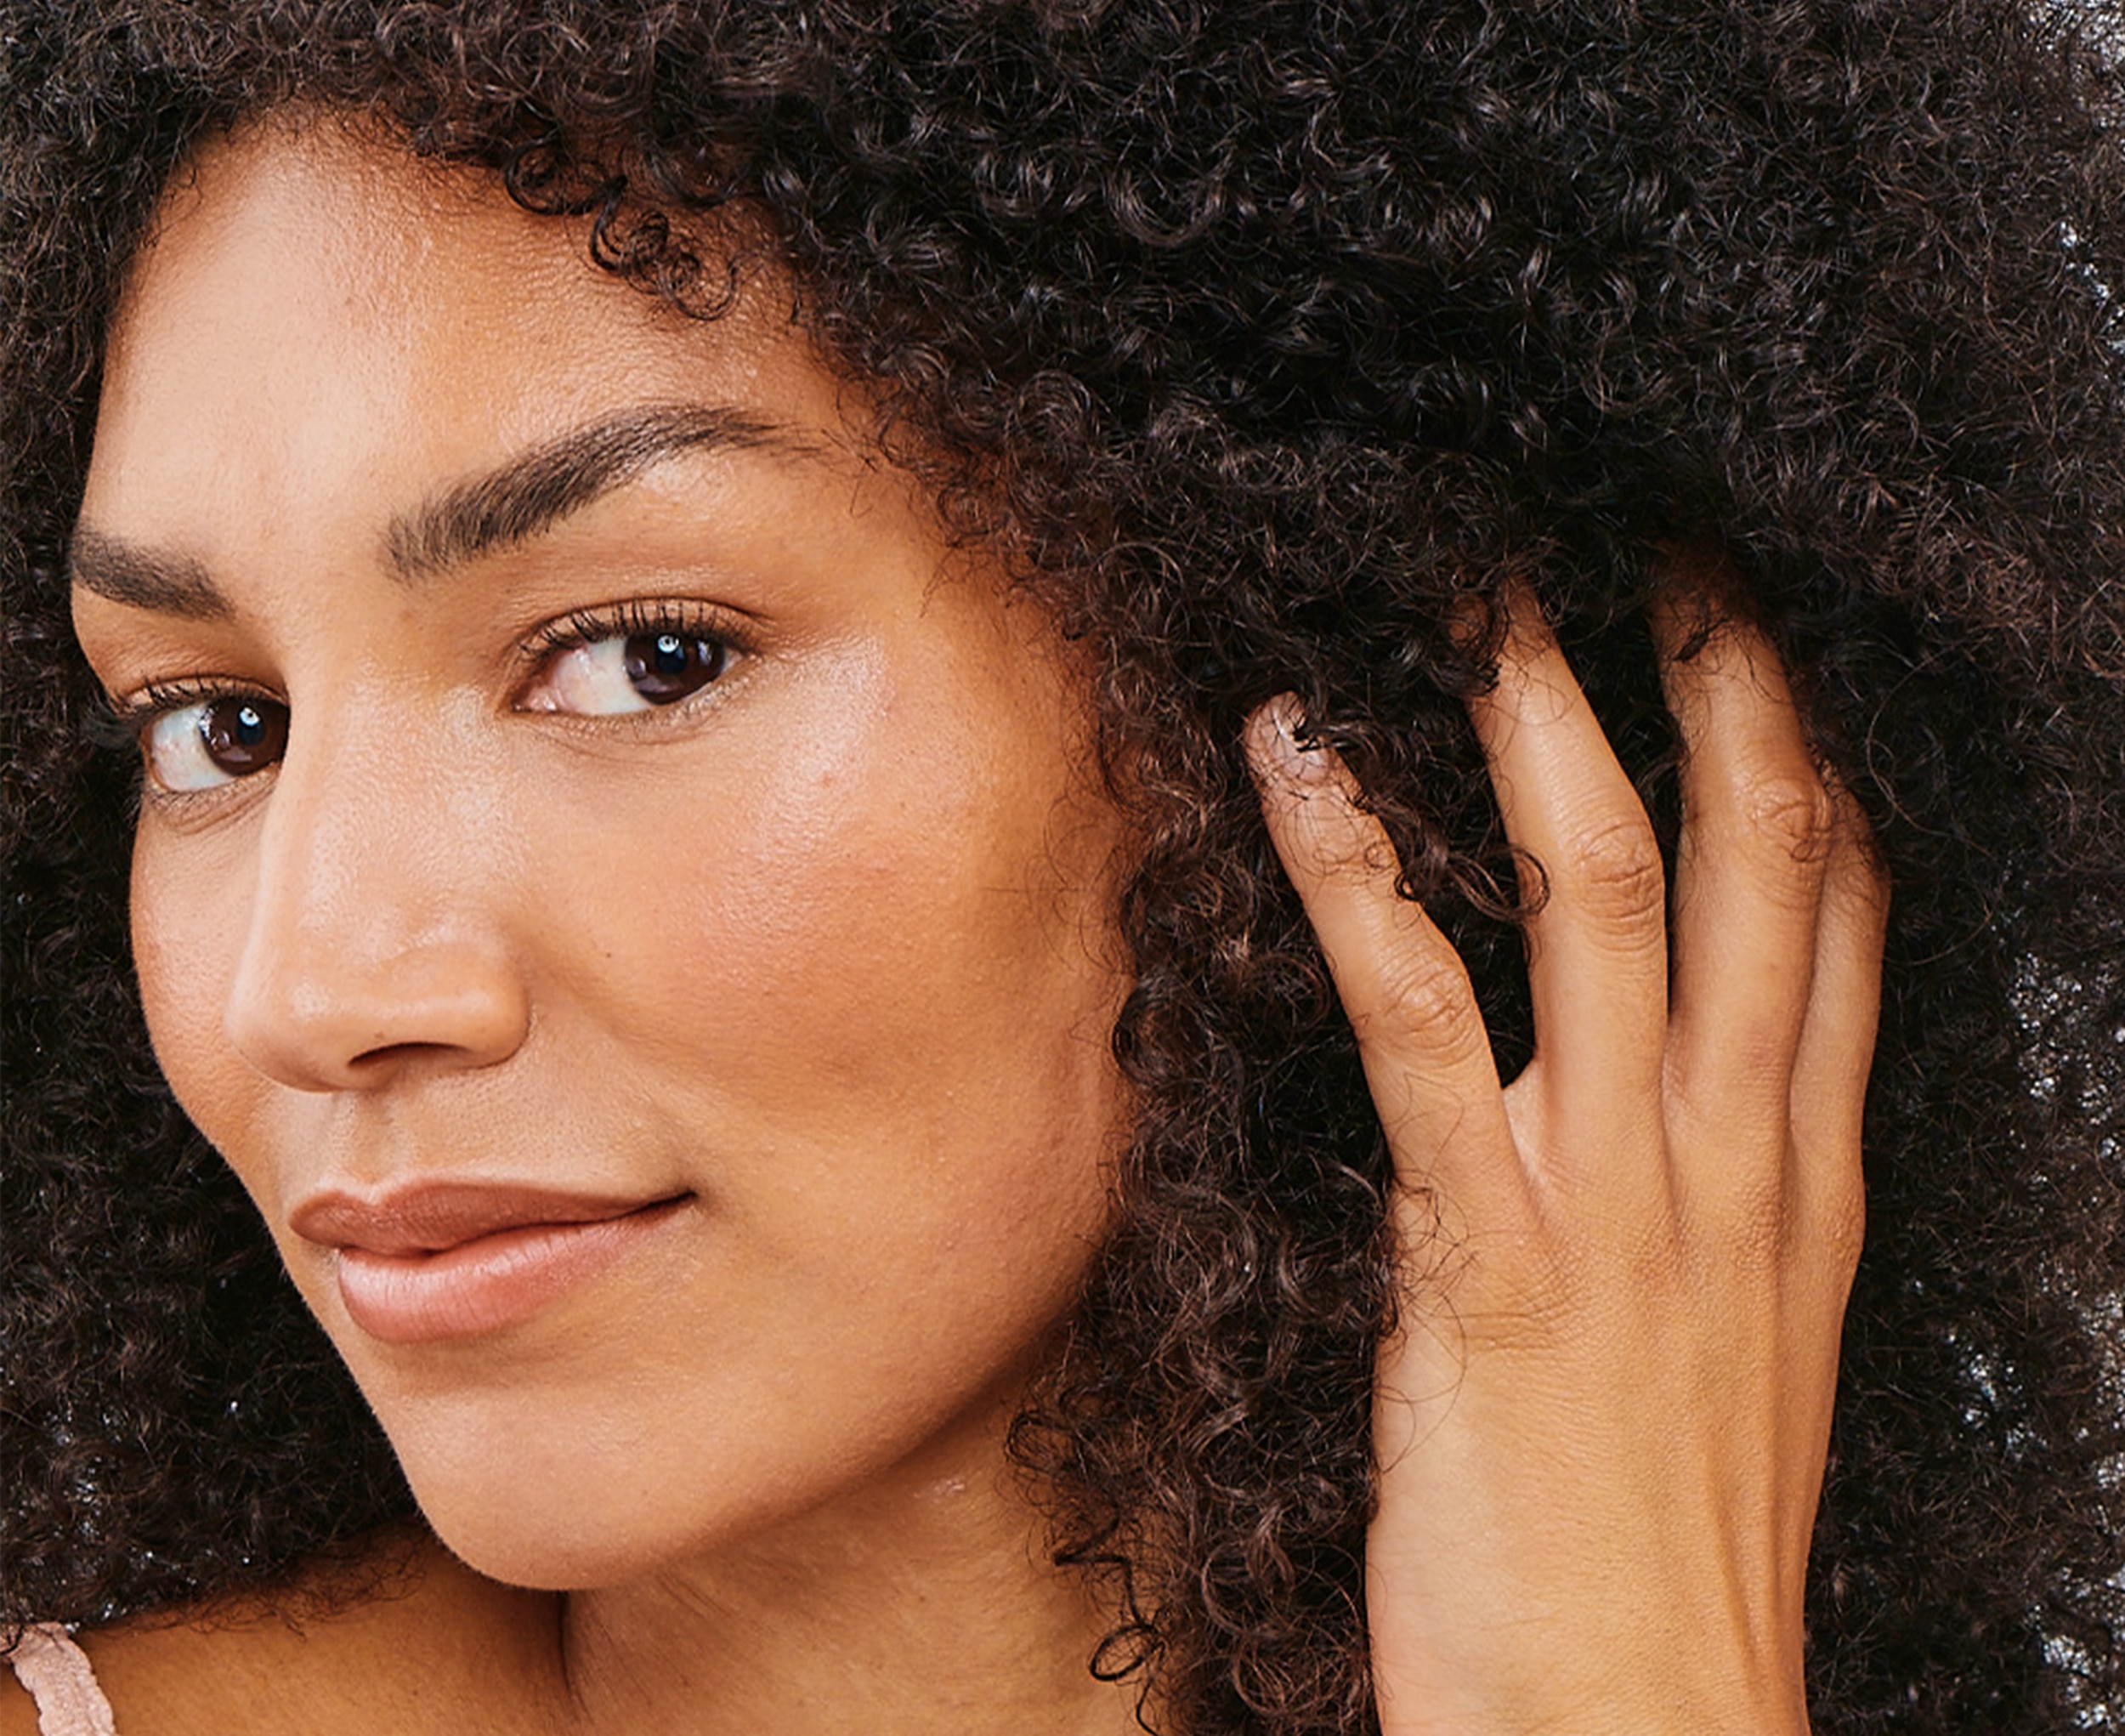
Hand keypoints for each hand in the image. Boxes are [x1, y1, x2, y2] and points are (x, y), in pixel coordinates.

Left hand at [1245, 585, 1887, 1735]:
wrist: (1639, 1730)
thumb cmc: (1665, 1551)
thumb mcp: (1735, 1351)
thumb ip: (1718, 1203)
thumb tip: (1688, 1092)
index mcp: (1800, 1172)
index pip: (1842, 908)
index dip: (1808, 745)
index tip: (1756, 620)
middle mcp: (1736, 1152)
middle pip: (1761, 852)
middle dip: (1719, 671)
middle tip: (1660, 524)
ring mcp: (1622, 1193)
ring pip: (1607, 892)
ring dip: (1542, 721)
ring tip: (1481, 589)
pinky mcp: (1490, 1254)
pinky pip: (1421, 1018)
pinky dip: (1360, 876)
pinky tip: (1297, 768)